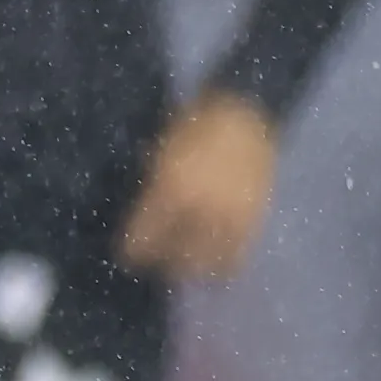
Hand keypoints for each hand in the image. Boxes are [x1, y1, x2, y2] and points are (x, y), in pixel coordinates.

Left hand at [115, 92, 280, 282]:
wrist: (246, 112)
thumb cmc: (194, 126)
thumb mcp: (162, 154)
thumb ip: (151, 188)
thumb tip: (139, 217)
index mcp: (172, 189)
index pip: (145, 236)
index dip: (133, 251)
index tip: (127, 257)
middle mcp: (201, 208)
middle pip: (174, 254)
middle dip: (160, 262)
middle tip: (152, 261)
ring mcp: (230, 216)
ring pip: (206, 262)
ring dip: (190, 268)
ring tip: (181, 267)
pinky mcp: (253, 219)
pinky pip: (236, 256)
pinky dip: (222, 266)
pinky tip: (212, 267)